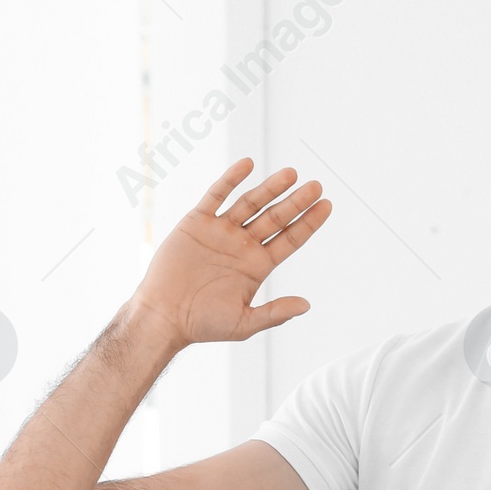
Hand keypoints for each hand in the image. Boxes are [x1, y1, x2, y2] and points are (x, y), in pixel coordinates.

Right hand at [130, 158, 331, 350]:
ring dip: (270, 188)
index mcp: (257, 266)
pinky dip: (231, 179)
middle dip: (295, 202)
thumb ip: (274, 313)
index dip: (308, 223)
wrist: (164, 316)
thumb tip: (306, 305)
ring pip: (250, 202)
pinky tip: (247, 165)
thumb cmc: (202, 324)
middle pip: (275, 217)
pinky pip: (216, 195)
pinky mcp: (198, 221)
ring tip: (292, 174)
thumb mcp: (244, 323)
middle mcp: (243, 244)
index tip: (326, 206)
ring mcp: (222, 230)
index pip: (289, 239)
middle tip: (316, 186)